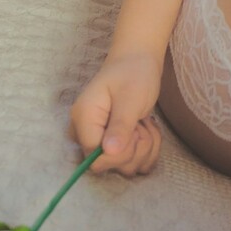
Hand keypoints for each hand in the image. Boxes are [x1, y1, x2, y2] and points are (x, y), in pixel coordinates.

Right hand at [69, 50, 163, 177]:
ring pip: (124, 167)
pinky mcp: (112, 146)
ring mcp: (98, 141)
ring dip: (145, 147)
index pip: (95, 158)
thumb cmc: (133, 75)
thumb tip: (108, 152)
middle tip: (141, 123)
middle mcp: (85, 135)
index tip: (134, 131)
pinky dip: (148, 150)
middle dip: (136, 149)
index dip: (120, 153)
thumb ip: (120, 125)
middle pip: (109, 166)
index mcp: (83, 120)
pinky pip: (132, 163)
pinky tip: (147, 130)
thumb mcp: (130, 98)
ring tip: (144, 123)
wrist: (137, 63)